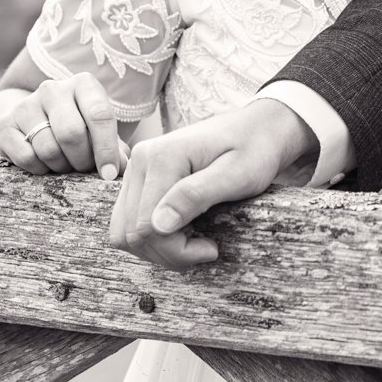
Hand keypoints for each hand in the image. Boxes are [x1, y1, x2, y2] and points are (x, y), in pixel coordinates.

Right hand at [0, 76, 128, 182]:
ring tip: (64, 165)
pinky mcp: (5, 125)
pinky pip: (26, 157)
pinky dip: (39, 170)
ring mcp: (26, 105)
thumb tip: (124, 168)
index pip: (99, 115)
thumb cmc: (75, 128)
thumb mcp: (97, 132)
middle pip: (72, 133)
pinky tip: (43, 164)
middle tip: (83, 169)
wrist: (29, 122)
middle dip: (81, 160)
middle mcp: (53, 88)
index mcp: (83, 84)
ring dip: (60, 167)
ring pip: (48, 148)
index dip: (106, 149)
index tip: (109, 175)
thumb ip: (114, 148)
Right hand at [109, 99, 318, 270]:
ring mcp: (137, 169)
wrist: (257, 128)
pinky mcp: (139, 180)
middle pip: (132, 233)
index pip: (147, 227)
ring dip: (158, 248)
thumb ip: (196, 195)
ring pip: (125, 232)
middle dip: (168, 252)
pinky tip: (182, 232)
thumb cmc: (254, 150)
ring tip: (194, 241)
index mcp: (161, 156)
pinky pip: (129, 222)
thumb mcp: (237, 174)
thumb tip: (157, 225)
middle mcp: (140, 160)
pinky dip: (152, 237)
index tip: (212, 249)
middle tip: (206, 248)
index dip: (177, 250)